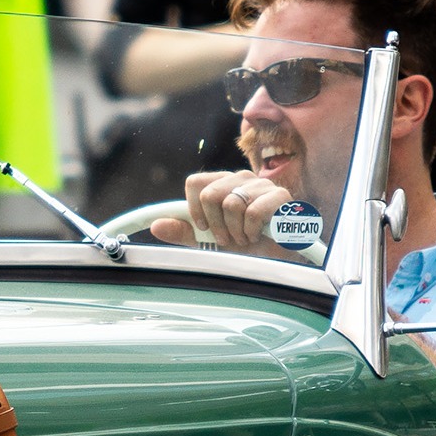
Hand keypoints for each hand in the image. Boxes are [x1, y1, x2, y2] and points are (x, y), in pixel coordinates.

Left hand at [149, 167, 307, 259]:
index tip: (202, 227)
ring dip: (235, 230)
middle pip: (210, 194)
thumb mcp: (209, 240)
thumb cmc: (245, 245)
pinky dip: (252, 230)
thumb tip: (156, 226)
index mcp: (222, 184)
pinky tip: (258, 235)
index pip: (195, 182)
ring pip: (231, 203)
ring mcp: (261, 185)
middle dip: (215, 224)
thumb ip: (185, 231)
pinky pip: (253, 211)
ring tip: (245, 237)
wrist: (277, 256)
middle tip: (227, 237)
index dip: (194, 208)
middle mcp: (240, 179)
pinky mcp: (280, 196)